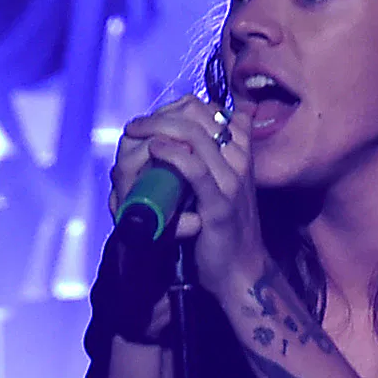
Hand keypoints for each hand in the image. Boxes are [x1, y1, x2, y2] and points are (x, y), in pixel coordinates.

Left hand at [109, 94, 264, 306]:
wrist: (240, 270)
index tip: (155, 117)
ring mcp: (231, 182)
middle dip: (162, 115)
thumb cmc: (226, 228)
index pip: (214, 111)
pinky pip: (194, 169)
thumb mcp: (224, 186)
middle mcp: (240, 162)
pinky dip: (171, 155)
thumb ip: (215, 160)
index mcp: (242, 154)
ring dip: (158, 128)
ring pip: (196, 136)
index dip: (181, 107)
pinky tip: (153, 150)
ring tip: (136, 134)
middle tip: (136, 125)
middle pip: (202, 117)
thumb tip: (186, 142)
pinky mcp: (219, 205)